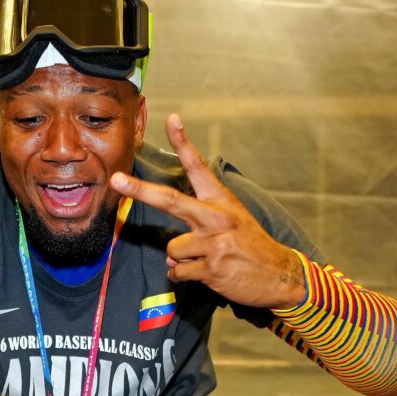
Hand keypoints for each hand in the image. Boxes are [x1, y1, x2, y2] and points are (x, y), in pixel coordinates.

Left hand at [108, 114, 306, 308]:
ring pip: (172, 250)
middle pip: (170, 200)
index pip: (199, 167)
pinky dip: (183, 276)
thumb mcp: (235, 221)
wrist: (281, 275)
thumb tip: (171, 253)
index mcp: (222, 202)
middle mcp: (217, 218)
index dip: (184, 143)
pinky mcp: (212, 269)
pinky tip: (206, 274)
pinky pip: (178, 272)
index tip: (172, 120)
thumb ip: (200, 226)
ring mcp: (214, 244)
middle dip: (139, 190)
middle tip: (115, 179)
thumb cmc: (253, 247)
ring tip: (206, 261)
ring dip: (181, 259)